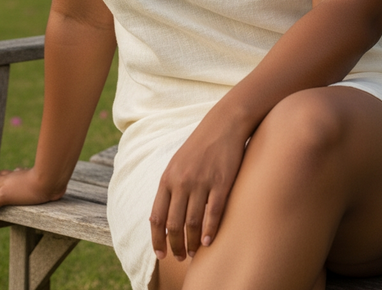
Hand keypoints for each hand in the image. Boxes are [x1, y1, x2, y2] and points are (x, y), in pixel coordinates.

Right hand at [0, 167, 64, 215]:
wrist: (49, 181)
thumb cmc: (26, 188)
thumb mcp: (5, 196)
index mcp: (5, 181)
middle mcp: (15, 178)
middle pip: (4, 175)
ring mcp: (26, 178)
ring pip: (16, 176)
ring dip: (12, 178)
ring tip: (10, 180)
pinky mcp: (37, 182)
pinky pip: (28, 180)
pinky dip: (25, 181)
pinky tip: (28, 183)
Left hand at [149, 116, 247, 261]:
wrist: (224, 124)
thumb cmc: (200, 145)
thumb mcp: (177, 164)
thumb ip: (170, 188)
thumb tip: (163, 218)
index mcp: (167, 178)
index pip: (157, 217)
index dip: (157, 240)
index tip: (161, 255)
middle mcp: (182, 182)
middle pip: (174, 225)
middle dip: (176, 246)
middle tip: (181, 257)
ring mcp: (201, 182)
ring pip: (193, 223)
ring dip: (193, 242)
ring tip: (195, 251)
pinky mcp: (221, 182)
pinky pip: (213, 213)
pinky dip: (210, 231)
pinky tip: (210, 241)